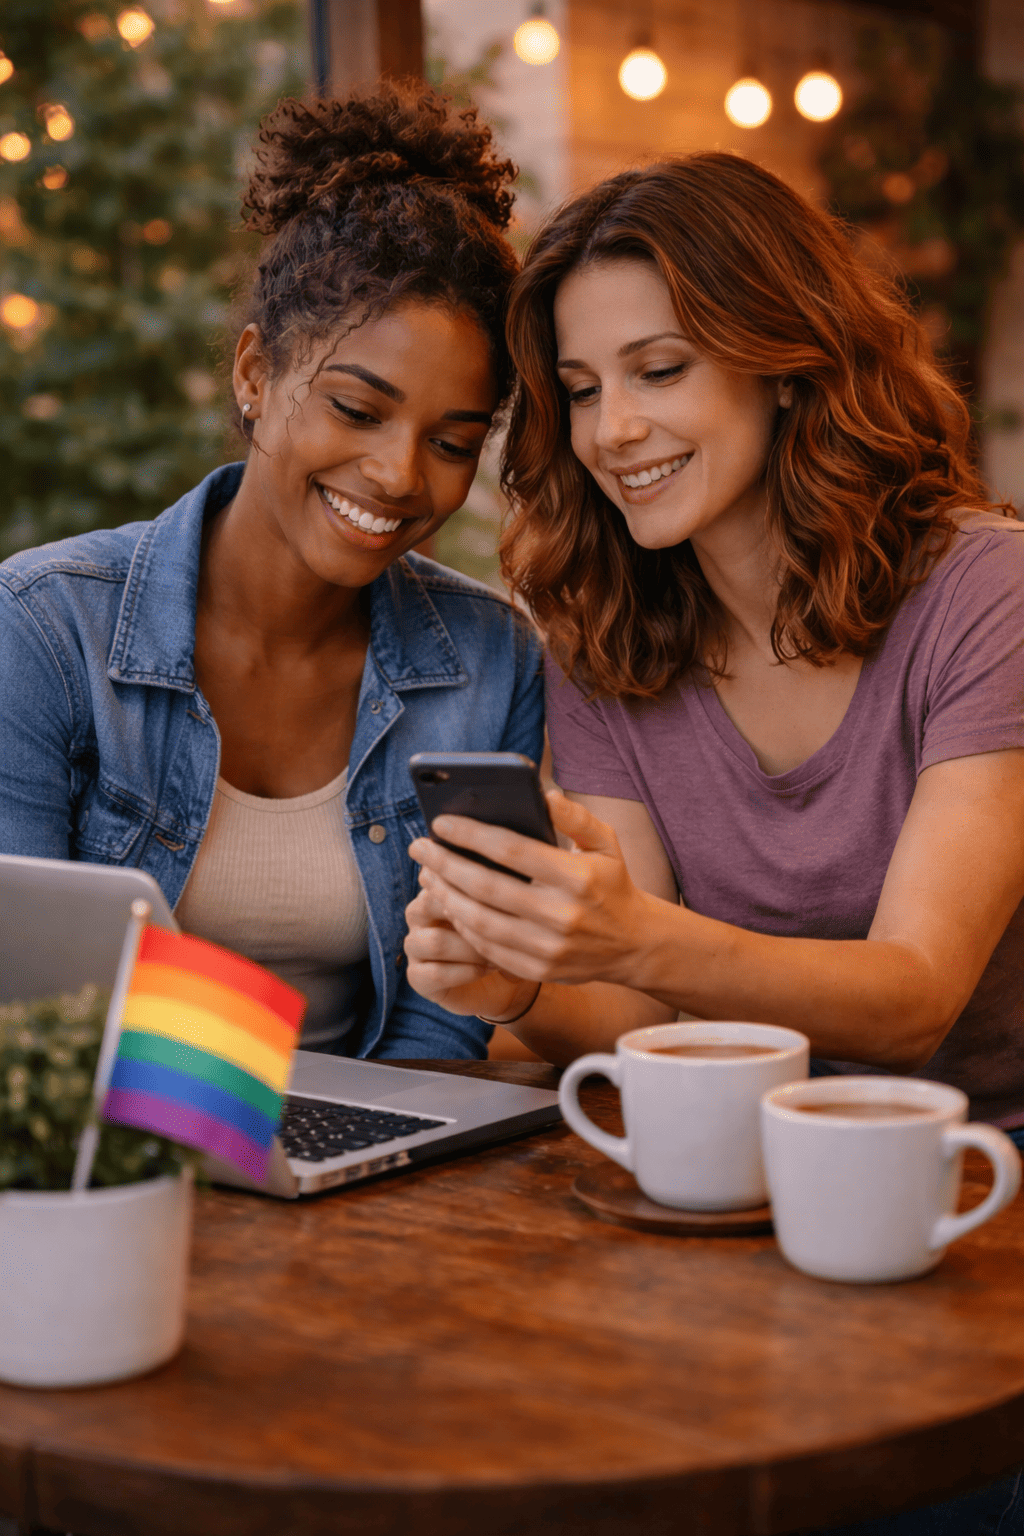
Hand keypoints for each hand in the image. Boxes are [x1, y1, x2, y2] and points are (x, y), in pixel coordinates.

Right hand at [403, 886, 538, 1019]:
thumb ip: (498, 893)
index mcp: (435, 887)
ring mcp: (414, 946)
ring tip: (498, 954)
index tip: (504, 900)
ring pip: (435, 942)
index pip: (441, 876)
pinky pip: (435, 973)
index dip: (472, 888)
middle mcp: (418, 913)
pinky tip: (488, 970)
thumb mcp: (509, 911)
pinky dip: (467, 973)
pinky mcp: (416, 977)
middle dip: (472, 920)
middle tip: (504, 929)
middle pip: (429, 904)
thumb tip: (504, 881)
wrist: (507, 979)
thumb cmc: (510, 936)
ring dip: (473, 950)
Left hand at [407, 790, 656, 989]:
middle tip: (419, 847)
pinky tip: (449, 904)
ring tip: (427, 875)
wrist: (634, 944)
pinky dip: (462, 925)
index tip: (441, 822)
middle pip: (486, 887)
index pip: (511, 850)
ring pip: (480, 921)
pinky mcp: (538, 969)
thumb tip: (544, 794)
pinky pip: (488, 947)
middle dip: (445, 865)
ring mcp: (547, 947)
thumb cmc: (612, 884)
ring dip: (446, 896)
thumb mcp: (606, 844)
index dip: (471, 835)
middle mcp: (560, 914)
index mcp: (576, 877)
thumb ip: (576, 818)